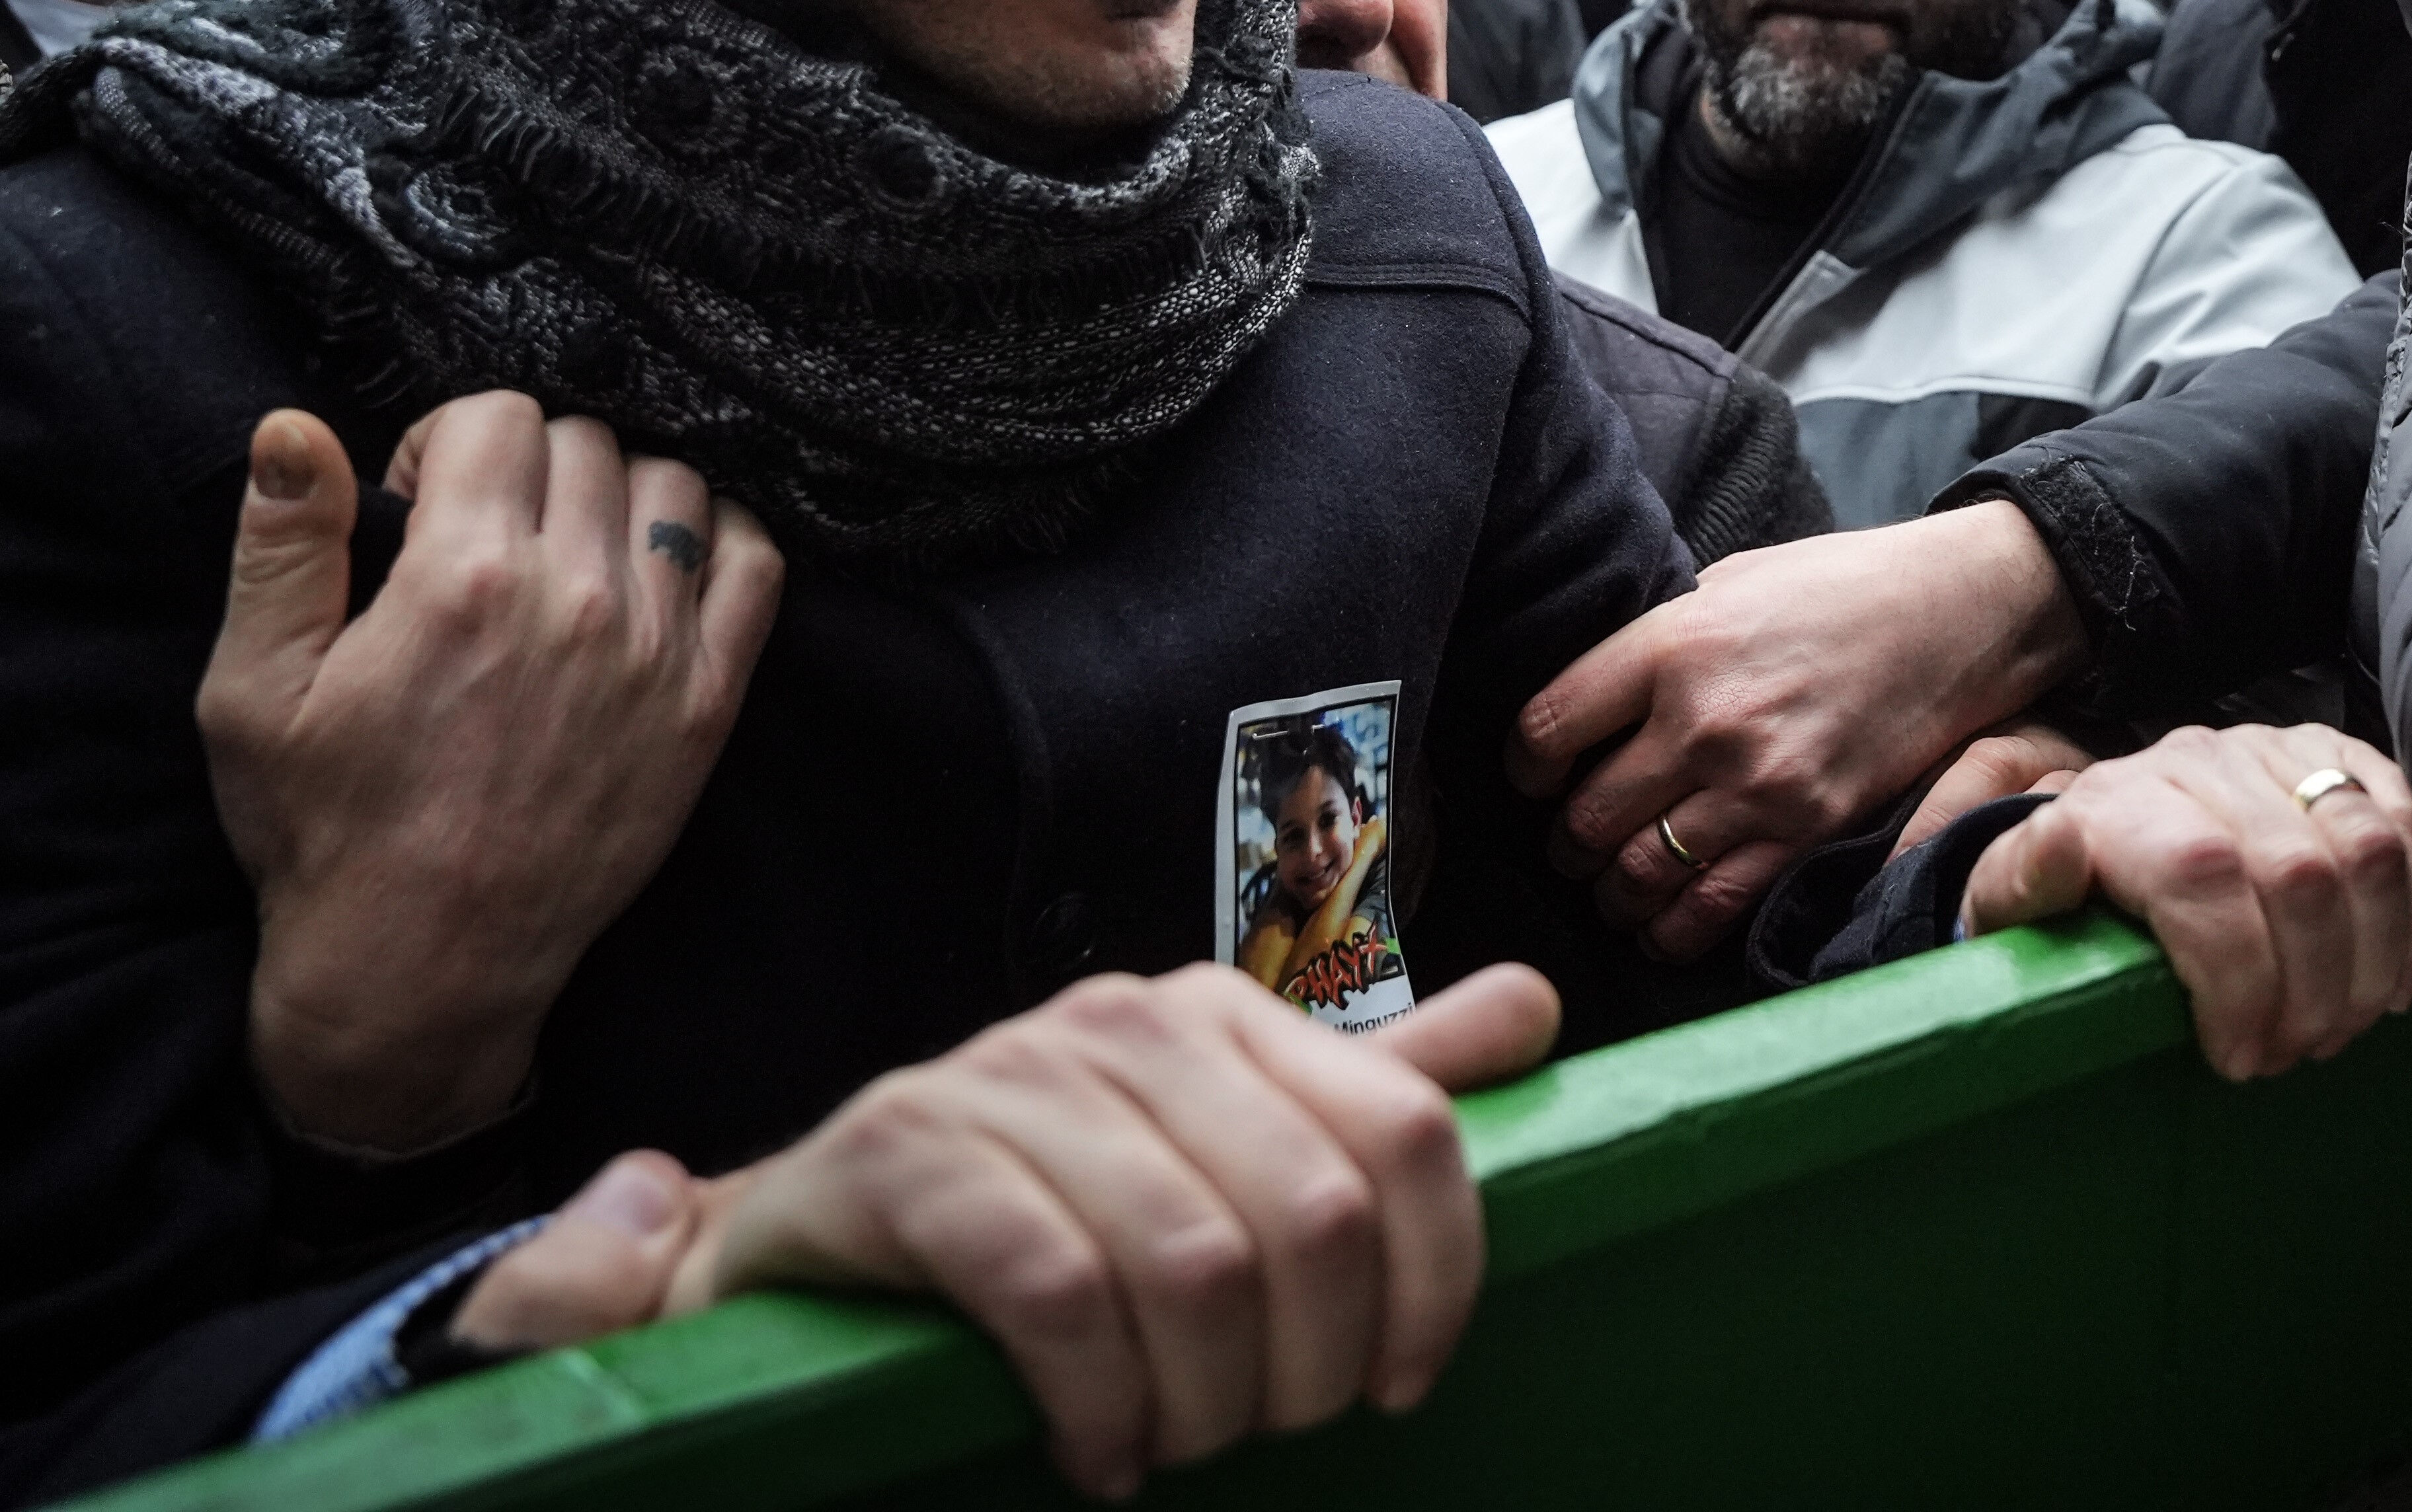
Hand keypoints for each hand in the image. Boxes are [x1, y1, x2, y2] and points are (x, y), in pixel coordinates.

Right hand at [200, 398, 783, 1151]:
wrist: (422, 963)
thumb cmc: (326, 830)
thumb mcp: (256, 689)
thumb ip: (283, 544)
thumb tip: (292, 426)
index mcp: (465, 579)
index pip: (496, 417)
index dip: (446, 442)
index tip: (420, 500)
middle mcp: (579, 600)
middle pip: (586, 443)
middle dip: (528, 466)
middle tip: (486, 529)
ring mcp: (657, 651)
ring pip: (675, 485)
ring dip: (620, 494)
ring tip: (568, 545)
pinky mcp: (709, 703)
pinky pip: (755, 567)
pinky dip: (721, 537)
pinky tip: (665, 559)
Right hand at [450, 963, 1560, 1502]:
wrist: (823, 1238)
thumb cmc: (1058, 1204)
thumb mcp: (1230, 1141)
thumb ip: (1378, 1086)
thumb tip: (1538, 1009)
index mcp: (1228, 1013)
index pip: (1411, 1137)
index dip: (1435, 1282)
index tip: (1397, 1383)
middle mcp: (1130, 1022)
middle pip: (1313, 1218)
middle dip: (1305, 1367)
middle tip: (1259, 1433)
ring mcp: (1010, 1076)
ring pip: (1190, 1266)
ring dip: (1200, 1401)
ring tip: (1173, 1447)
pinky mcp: (905, 1156)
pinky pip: (1055, 1294)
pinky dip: (1096, 1402)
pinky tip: (1095, 1451)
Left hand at [1506, 501, 2087, 958]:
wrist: (1958, 611)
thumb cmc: (1841, 585)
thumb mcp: (1732, 580)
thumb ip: (1662, 636)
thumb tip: (1601, 689)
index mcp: (1673, 644)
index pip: (1547, 729)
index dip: (1525, 765)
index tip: (1536, 775)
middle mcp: (1705, 719)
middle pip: (1586, 815)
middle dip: (1566, 842)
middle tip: (1572, 843)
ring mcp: (1759, 782)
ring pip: (1639, 872)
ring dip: (1612, 893)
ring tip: (1612, 888)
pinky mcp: (1809, 828)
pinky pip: (1714, 906)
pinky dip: (1673, 929)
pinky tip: (1662, 924)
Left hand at [1962, 725, 2411, 1081]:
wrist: (2110, 832)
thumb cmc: (2069, 900)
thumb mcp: (2013, 904)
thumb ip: (2025, 883)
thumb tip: (2059, 849)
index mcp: (2122, 803)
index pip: (2203, 875)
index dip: (2237, 980)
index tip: (2236, 1057)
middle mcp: (2203, 762)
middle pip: (2300, 875)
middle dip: (2312, 991)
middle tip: (2294, 1052)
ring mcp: (2279, 752)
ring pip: (2370, 852)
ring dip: (2372, 962)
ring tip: (2340, 1026)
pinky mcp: (2341, 757)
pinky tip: (2394, 981)